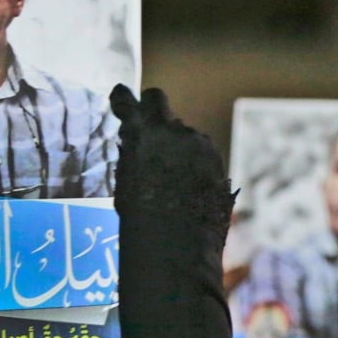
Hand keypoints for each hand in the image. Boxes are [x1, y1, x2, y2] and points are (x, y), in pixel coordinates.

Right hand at [109, 85, 234, 232]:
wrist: (179, 240)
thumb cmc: (142, 216)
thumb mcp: (126, 180)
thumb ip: (133, 153)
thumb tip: (135, 141)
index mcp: (140, 133)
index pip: (126, 100)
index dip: (122, 99)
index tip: (121, 97)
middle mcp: (170, 129)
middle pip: (158, 100)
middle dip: (152, 109)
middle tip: (150, 127)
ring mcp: (197, 141)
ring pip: (183, 132)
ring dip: (178, 144)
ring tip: (173, 176)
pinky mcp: (215, 156)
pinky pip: (200, 150)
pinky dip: (194, 161)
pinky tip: (190, 185)